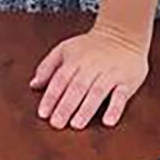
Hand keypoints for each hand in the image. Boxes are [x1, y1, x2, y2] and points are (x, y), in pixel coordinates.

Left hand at [29, 24, 151, 130]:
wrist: (123, 34)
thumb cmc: (91, 46)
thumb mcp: (65, 49)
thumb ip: (47, 66)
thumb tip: (33, 85)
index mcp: (75, 59)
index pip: (60, 80)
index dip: (51, 97)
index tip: (43, 113)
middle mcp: (92, 66)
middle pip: (77, 88)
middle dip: (65, 106)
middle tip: (57, 124)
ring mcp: (110, 74)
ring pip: (97, 92)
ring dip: (86, 109)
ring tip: (76, 124)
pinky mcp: (126, 81)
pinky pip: (121, 96)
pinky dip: (115, 108)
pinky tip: (108, 121)